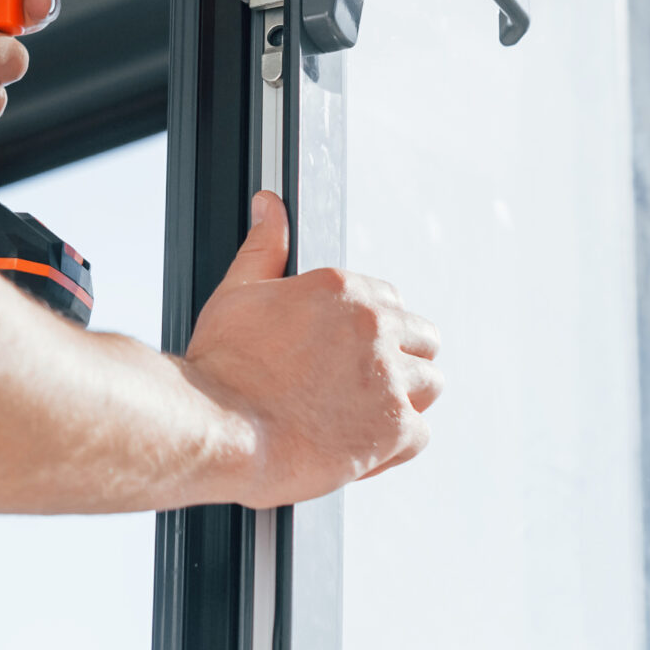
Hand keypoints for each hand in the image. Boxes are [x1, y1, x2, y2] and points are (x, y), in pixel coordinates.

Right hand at [182, 192, 442, 506]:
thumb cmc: (222, 367)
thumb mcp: (238, 293)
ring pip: (430, 383)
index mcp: (341, 289)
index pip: (390, 301)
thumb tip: (270, 204)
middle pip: (421, 338)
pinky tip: (360, 445)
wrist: (219, 430)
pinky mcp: (394, 427)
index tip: (345, 352)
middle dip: (397, 358)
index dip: (369, 329)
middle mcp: (373, 326)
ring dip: (403, 399)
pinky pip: (420, 433)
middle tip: (357, 384)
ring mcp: (388, 378)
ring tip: (363, 414)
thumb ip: (265, 246)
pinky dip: (393, 444)